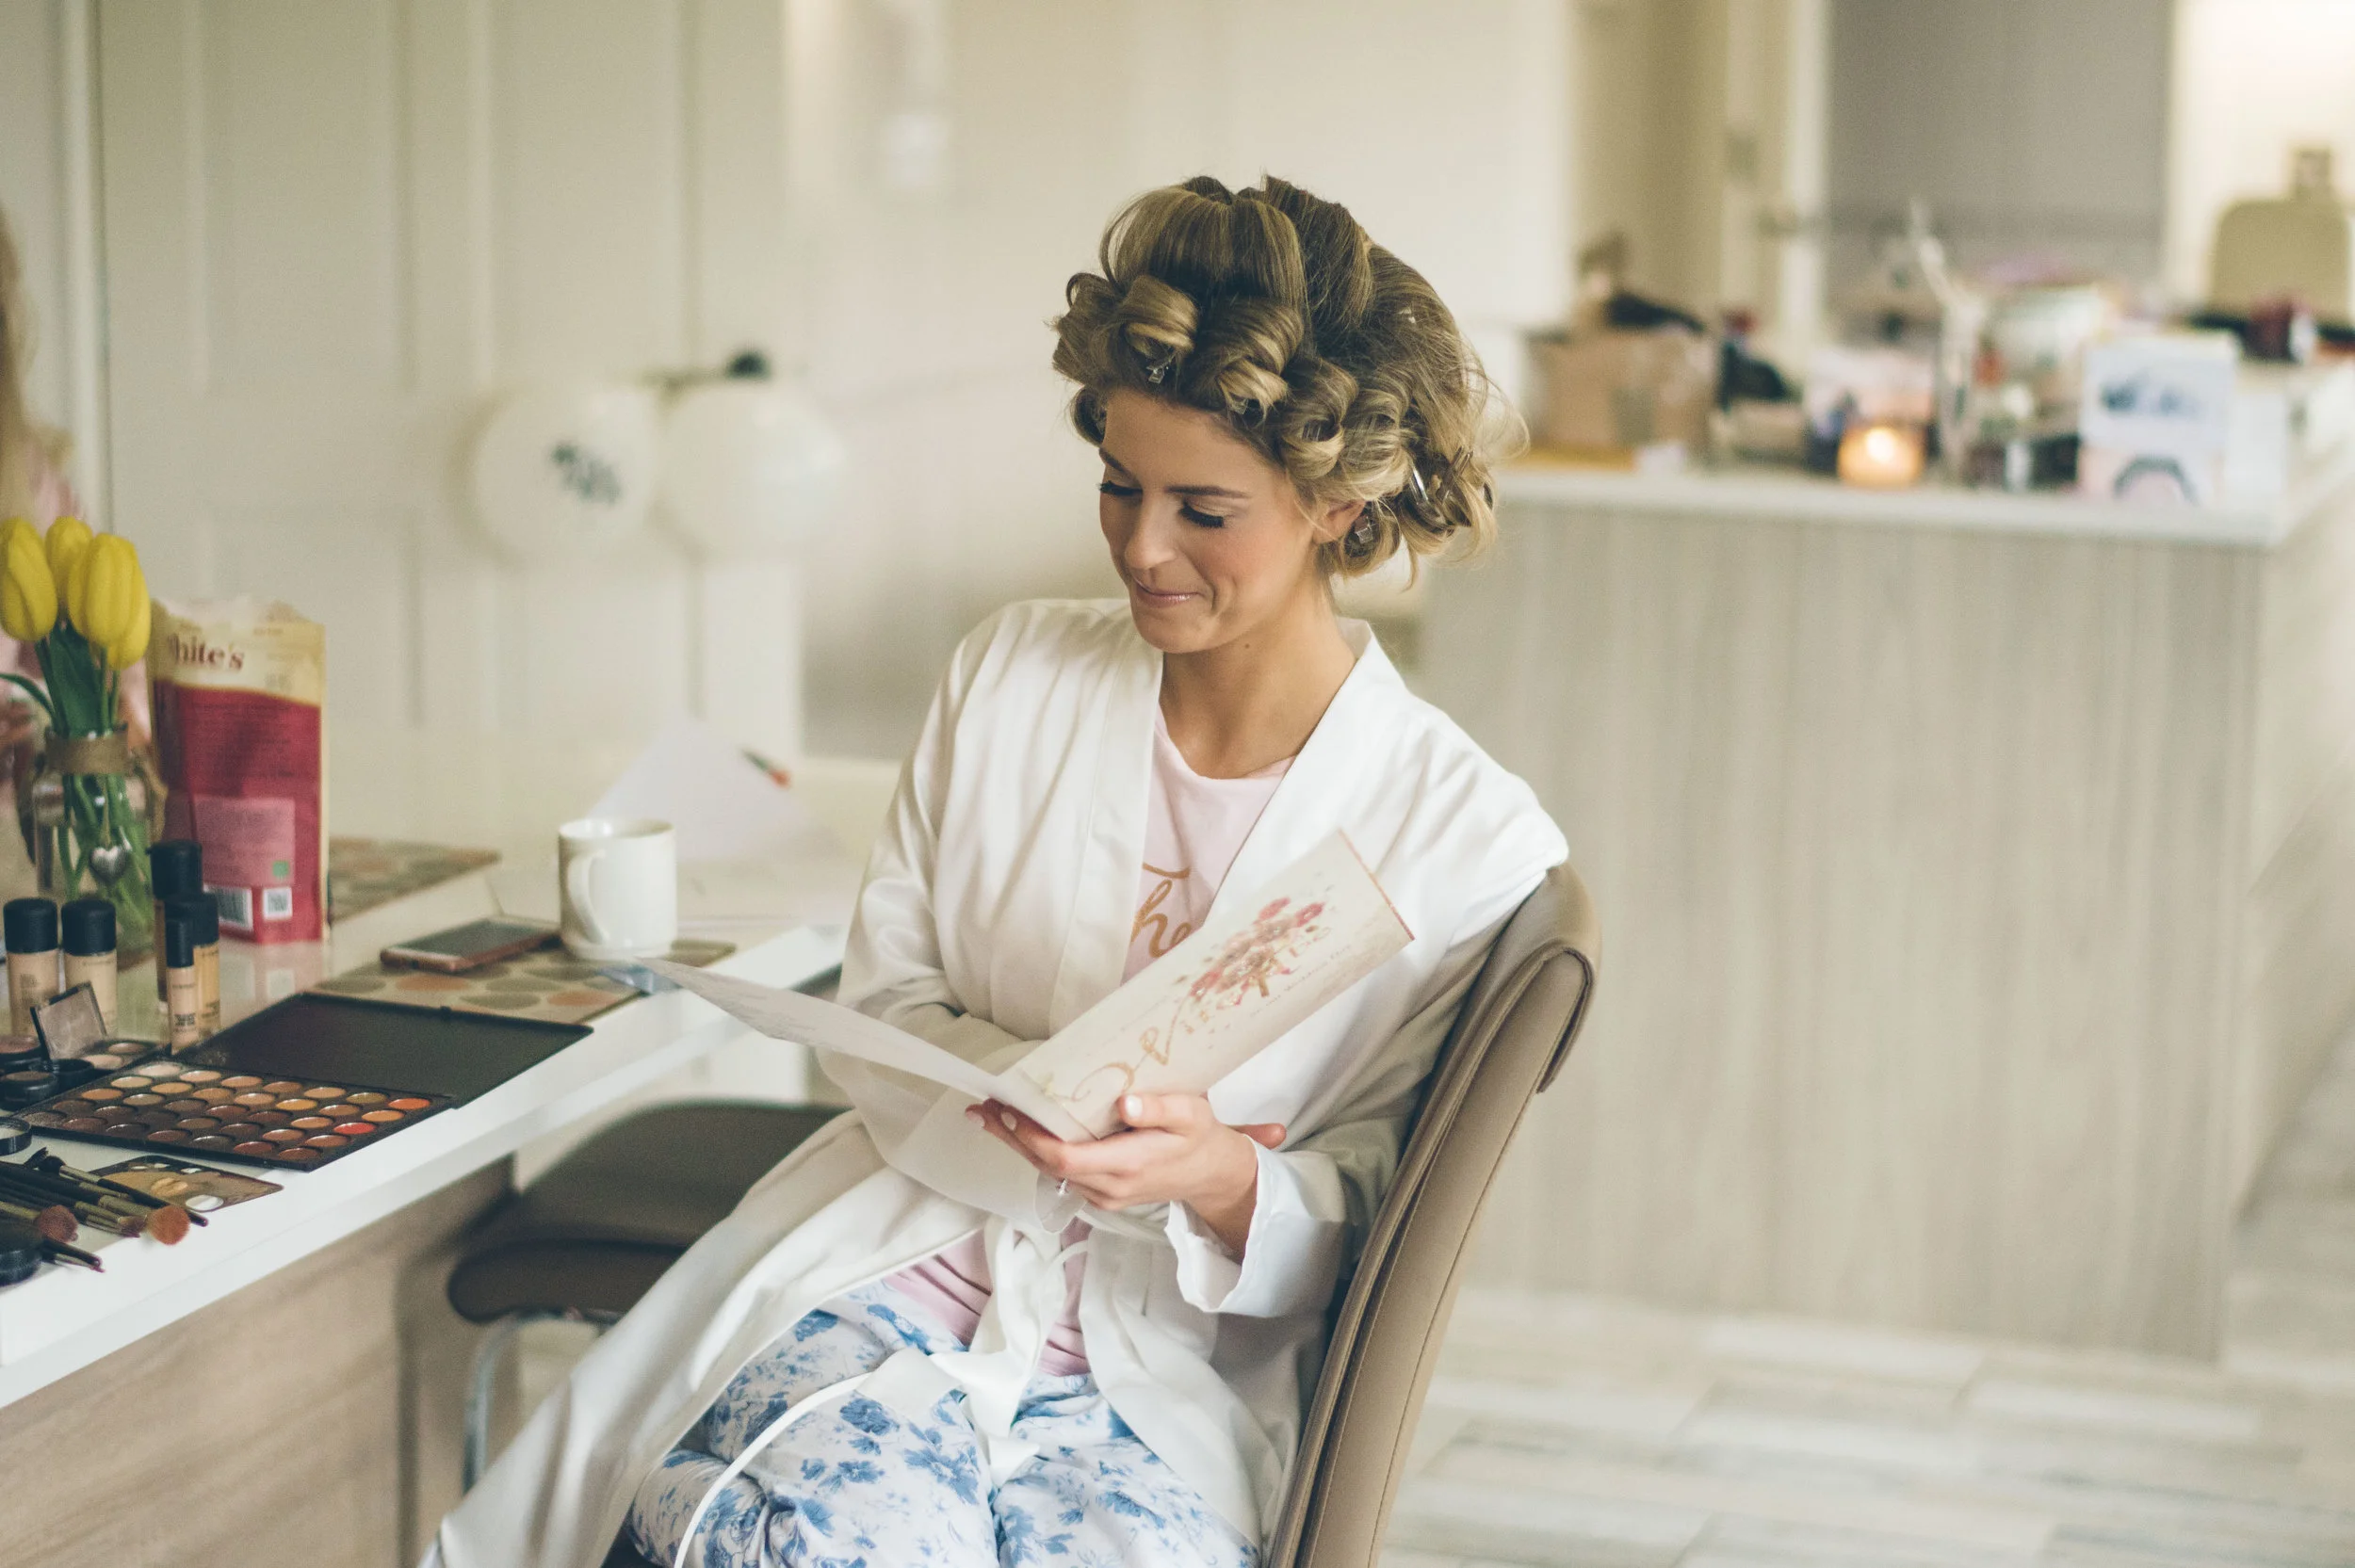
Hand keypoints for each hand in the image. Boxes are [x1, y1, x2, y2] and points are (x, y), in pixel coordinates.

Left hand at [969, 1093, 1284, 1255]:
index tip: (1010, 1111)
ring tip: (993, 1114)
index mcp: (1128, 1165)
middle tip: (983, 1108)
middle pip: (1046, 1166)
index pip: (1066, 1157)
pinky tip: (1024, 1129)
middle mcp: (1108, 1186)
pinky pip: (1062, 1173)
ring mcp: (1102, 1194)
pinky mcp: (1101, 1193)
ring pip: (1049, 1172)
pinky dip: (1039, 1151)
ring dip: (1020, 1144)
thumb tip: (1124, 1103)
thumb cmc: (1199, 1138)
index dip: (1033, 1137)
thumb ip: (1160, 1108)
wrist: (1211, 1174)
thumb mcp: (1191, 1114)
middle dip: (1012, 1137)